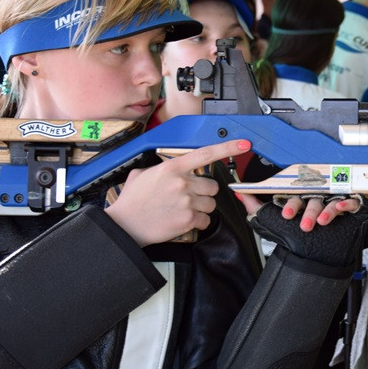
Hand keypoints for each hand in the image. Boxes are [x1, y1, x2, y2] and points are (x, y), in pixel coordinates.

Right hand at [106, 139, 250, 246]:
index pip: (205, 154)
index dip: (228, 147)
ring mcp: (187, 202)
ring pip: (211, 204)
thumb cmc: (132, 201)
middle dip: (204, 192)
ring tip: (182, 210)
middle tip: (188, 197)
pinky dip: (198, 222)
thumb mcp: (142, 175)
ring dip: (201, 208)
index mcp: (172, 168)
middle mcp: (182, 183)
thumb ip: (161, 168)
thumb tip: (171, 170)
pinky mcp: (188, 220)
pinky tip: (182, 220)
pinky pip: (206, 220)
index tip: (244, 143)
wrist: (124, 225)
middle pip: (213, 186)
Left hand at [238, 195, 360, 231]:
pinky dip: (346, 204)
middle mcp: (316, 200)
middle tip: (304, 226)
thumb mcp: (275, 223)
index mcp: (300, 200)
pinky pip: (350, 203)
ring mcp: (333, 203)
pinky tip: (341, 208)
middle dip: (309, 212)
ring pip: (330, 202)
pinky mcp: (348, 208)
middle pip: (313, 200)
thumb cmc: (298, 235)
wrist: (321, 256)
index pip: (295, 198)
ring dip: (326, 211)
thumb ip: (257, 209)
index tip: (286, 215)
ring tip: (321, 222)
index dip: (291, 205)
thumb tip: (240, 195)